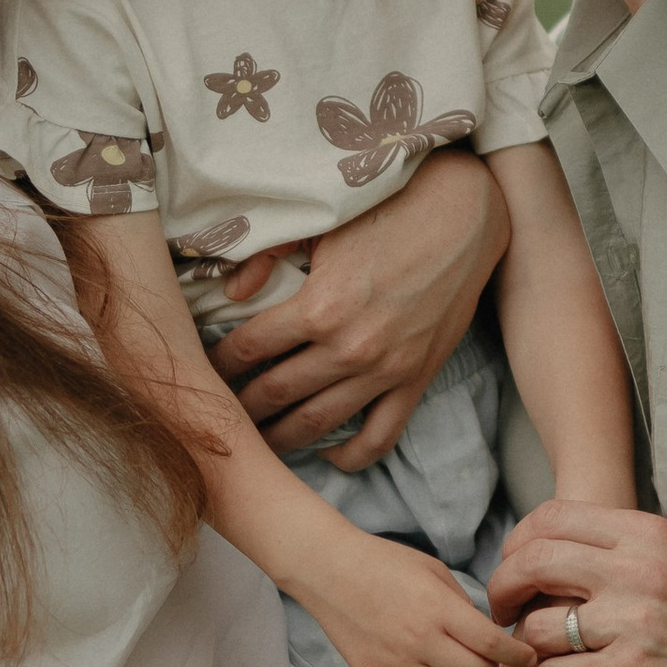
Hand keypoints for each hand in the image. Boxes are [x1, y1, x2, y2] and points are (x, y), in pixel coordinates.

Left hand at [208, 151, 507, 465]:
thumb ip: (269, 254)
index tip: (200, 372)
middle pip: (272, 393)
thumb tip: (233, 291)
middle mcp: (349, 347)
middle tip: (216, 412)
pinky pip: (379, 435)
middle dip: (238, 408)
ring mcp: (385, 370)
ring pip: (316, 423)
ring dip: (279, 438)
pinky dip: (350, 455)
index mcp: (318, 307)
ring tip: (253, 441)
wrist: (466, 217)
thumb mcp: (322, 224)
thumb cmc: (391, 211)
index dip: (216, 364)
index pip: (247, 349)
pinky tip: (327, 454)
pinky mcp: (416, 379)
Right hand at [309, 547, 536, 666]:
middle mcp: (418, 640)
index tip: (528, 657)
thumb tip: (490, 638)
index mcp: (438, 608)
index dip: (519, 656)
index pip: (493, 645)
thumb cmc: (385, 563)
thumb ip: (464, 607)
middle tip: (485, 659)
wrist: (329, 569)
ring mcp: (394, 663)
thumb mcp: (434, 571)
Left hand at [491, 503, 666, 666]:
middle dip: (503, 591)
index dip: (517, 544)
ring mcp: (633, 622)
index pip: (549, 518)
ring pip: (536, 627)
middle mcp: (636, 569)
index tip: (516, 571)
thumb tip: (540, 552)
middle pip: (530, 562)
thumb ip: (614, 547)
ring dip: (529, 650)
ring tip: (543, 661)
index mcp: (644, 532)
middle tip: (505, 615)